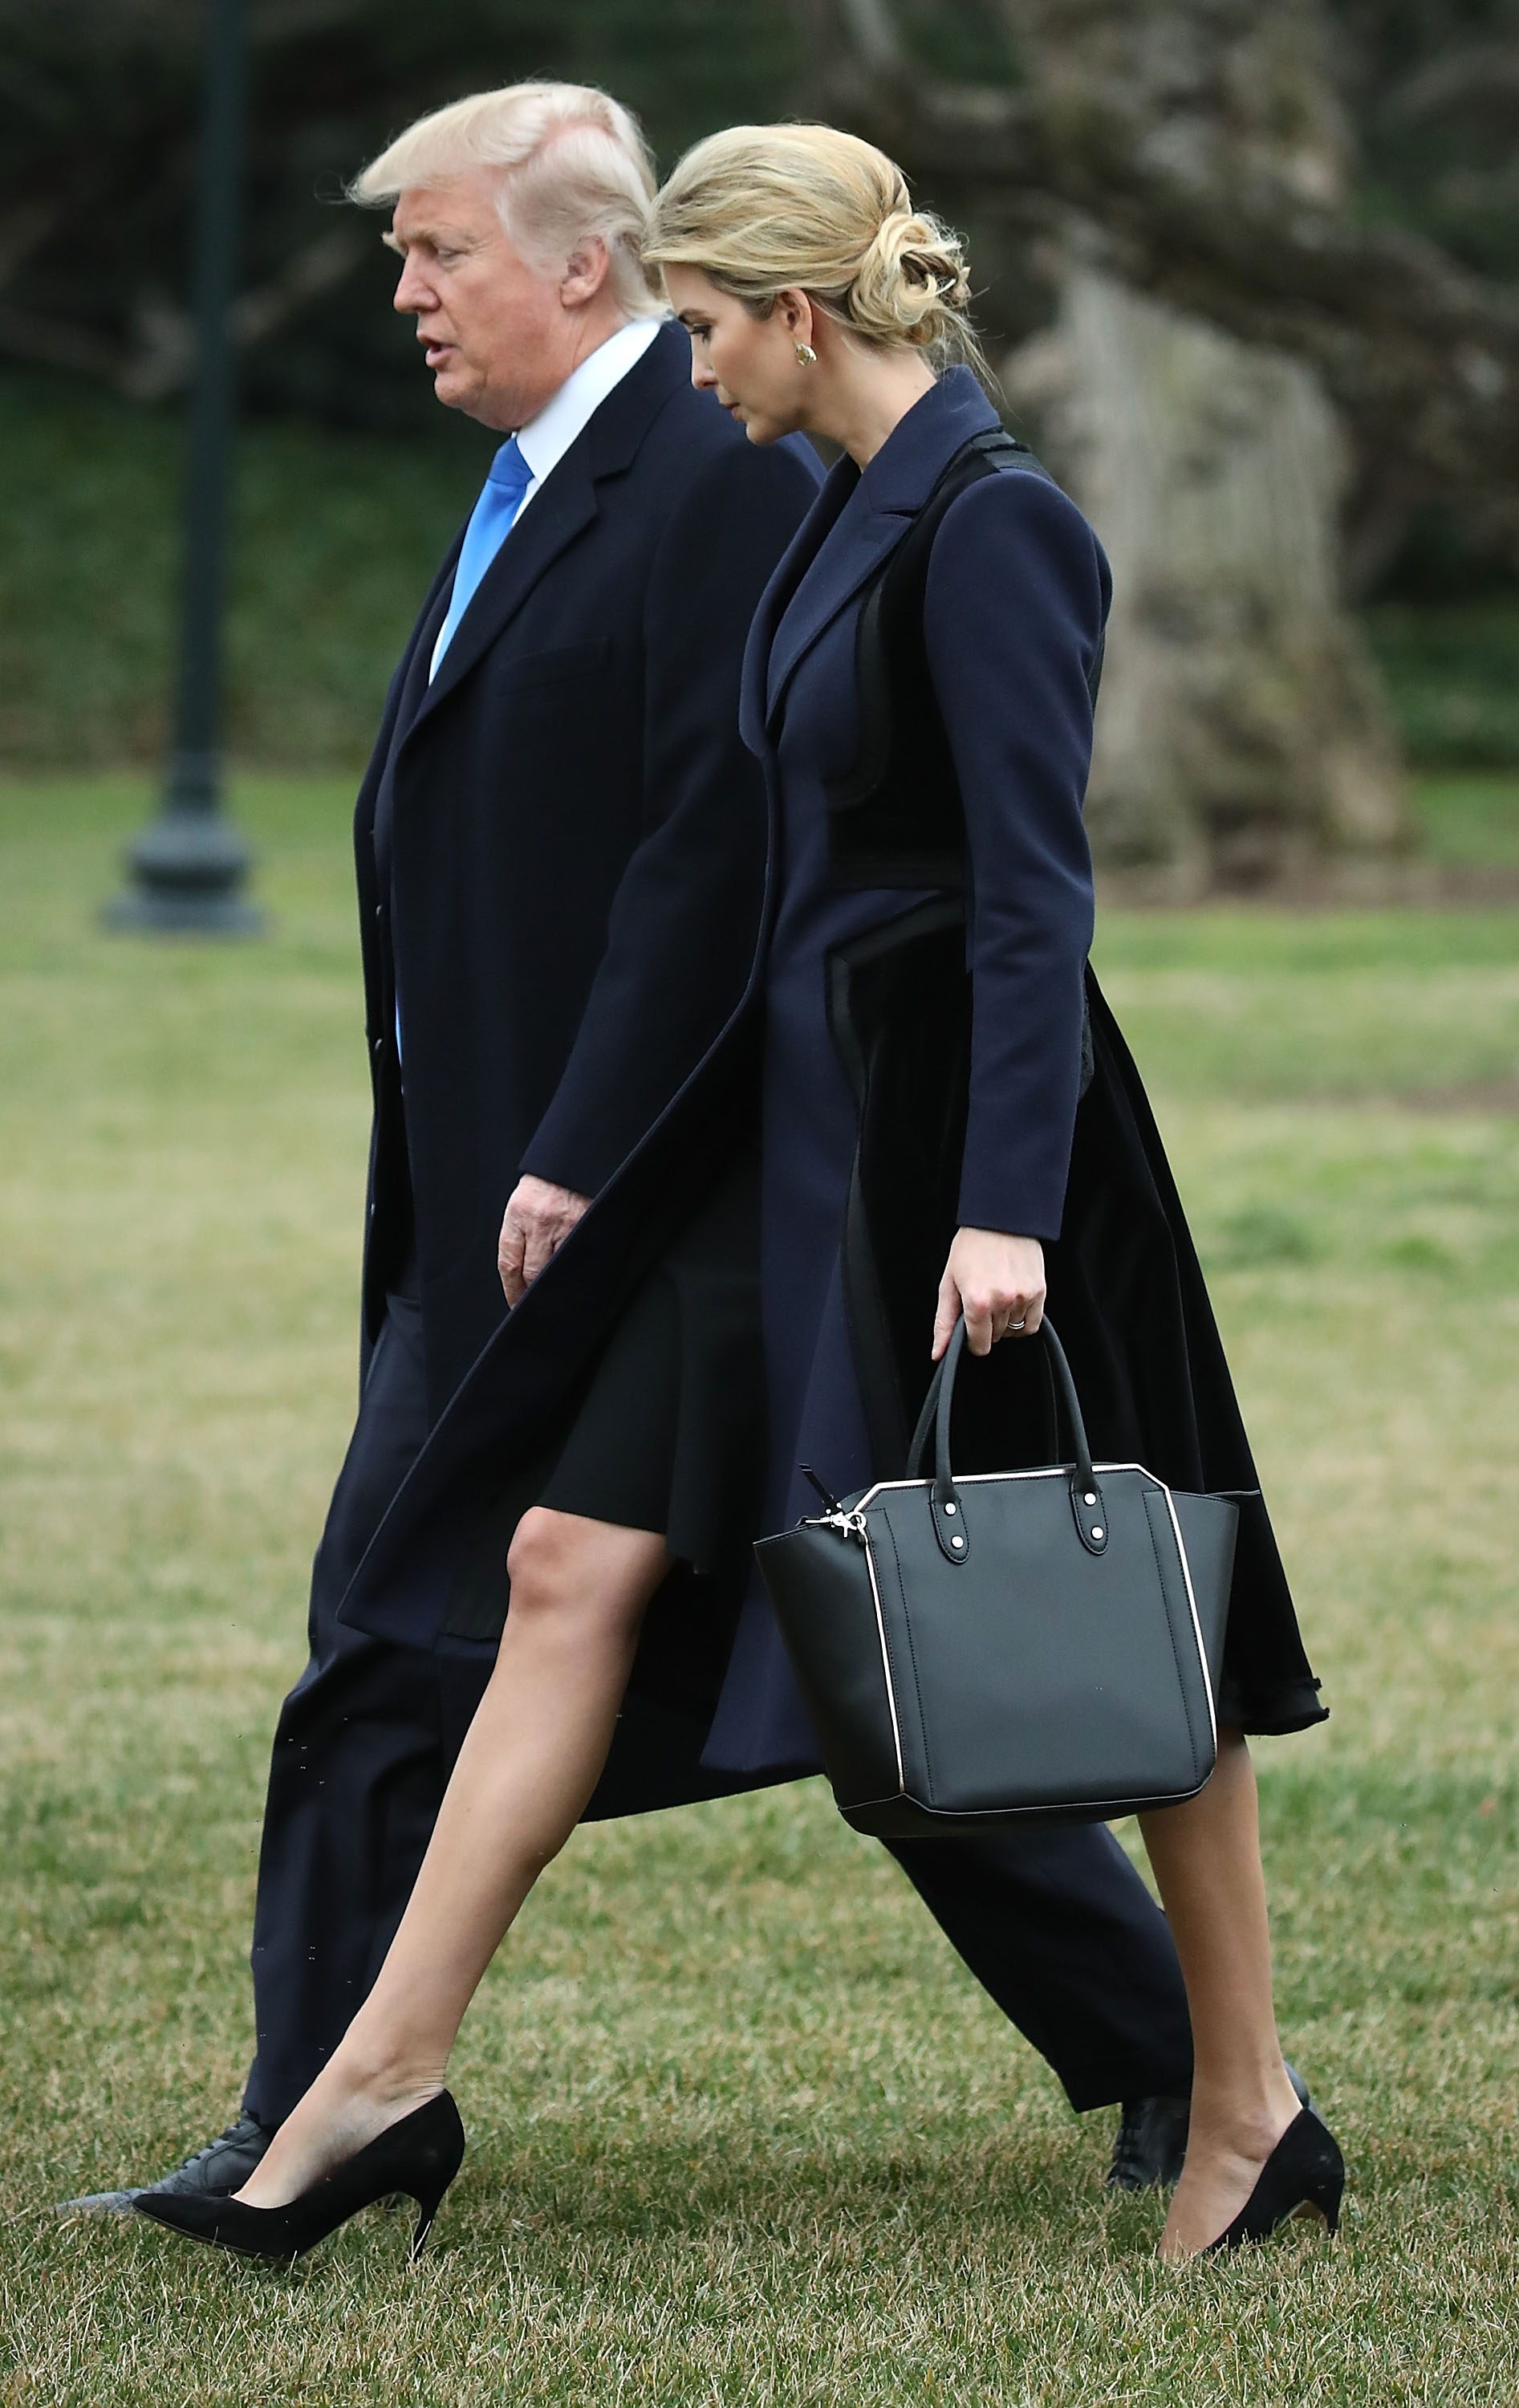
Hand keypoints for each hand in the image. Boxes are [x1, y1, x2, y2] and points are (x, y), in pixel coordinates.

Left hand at [497, 1175, 590, 1305]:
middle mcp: (539, 1221)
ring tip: (554, 1297)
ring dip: (553, 1285)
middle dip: (530, 1293)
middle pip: (532, 1272)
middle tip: (531, 1305)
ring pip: (556, 1268)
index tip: (514, 1303)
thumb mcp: (523, 1203)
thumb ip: (521, 1233)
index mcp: (518, 1214)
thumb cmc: (546, 1182)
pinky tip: (573, 1277)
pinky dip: (574, 1270)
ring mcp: (565, 1224)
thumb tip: (521, 1273)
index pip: (509, 1263)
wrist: (572, 1158)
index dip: (511, 1290)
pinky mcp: (586, 1224)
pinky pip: (577, 1256)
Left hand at [932, 1228, 1045, 1360]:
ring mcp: (1023, 1297)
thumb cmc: (971, 1246)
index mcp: (977, 1301)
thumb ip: (944, 1322)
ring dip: (1005, 1320)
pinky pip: (1033, 1323)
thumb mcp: (949, 1283)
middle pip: (995, 1337)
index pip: (979, 1345)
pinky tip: (1013, 1302)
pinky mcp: (1039, 1292)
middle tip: (982, 1298)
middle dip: (987, 1325)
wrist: (1000, 1218)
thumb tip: (938, 1353)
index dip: (973, 1340)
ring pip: (1013, 1330)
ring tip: (998, 1292)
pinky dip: (1023, 1320)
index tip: (972, 1327)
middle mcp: (1002, 1301)